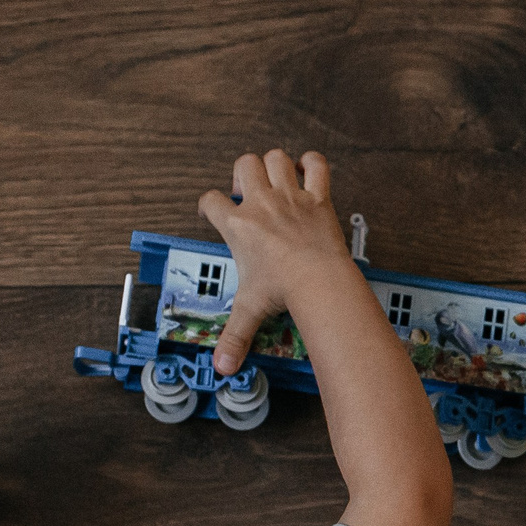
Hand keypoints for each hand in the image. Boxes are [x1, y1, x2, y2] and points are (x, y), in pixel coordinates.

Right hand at [198, 149, 353, 372]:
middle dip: (242, 173)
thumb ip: (233, 337)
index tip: (212, 209)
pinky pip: (317, 165)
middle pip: (243, 164)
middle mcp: (261, 204)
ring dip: (274, 164)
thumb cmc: (284, 290)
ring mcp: (290, 197)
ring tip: (275, 180)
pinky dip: (312, 163)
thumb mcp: (250, 311)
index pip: (211, 201)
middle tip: (247, 192)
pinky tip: (308, 171)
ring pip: (275, 158)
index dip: (208, 203)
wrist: (318, 279)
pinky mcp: (318, 197)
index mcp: (238, 226)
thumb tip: (222, 367)